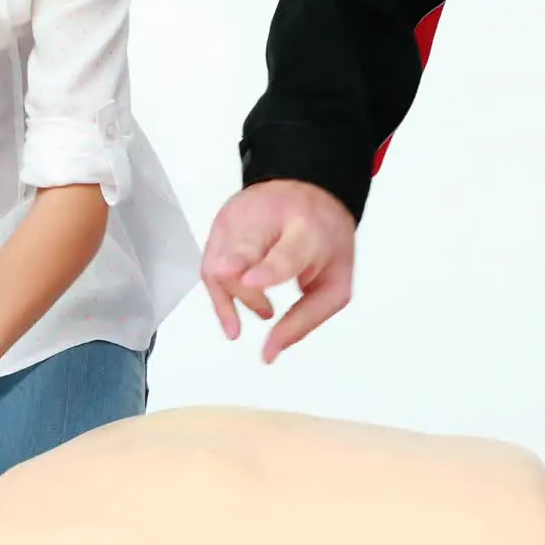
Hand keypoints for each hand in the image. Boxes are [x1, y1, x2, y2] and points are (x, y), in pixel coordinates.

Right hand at [200, 179, 355, 362]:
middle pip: (240, 252)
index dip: (266, 270)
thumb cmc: (325, 240)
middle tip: (252, 317)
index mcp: (306, 230)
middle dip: (232, 276)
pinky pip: (208, 267)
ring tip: (264, 308)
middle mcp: (267, 218)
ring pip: (218, 266)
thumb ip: (305, 320)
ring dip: (234, 299)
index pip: (284, 252)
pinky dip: (219, 295)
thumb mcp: (335, 284)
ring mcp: (238, 218)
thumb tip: (268, 354)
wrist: (308, 189)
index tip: (250, 282)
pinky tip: (234, 311)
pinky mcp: (219, 224)